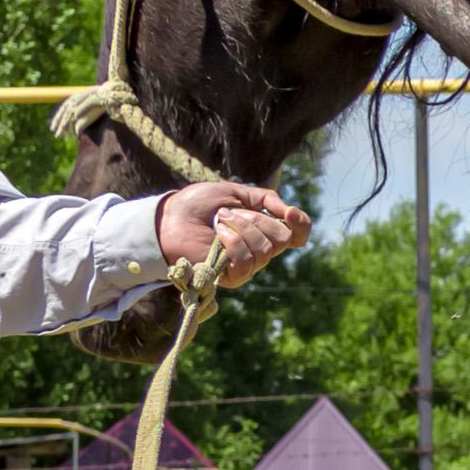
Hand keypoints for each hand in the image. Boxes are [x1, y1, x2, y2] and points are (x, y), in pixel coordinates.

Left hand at [155, 180, 311, 286]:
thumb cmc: (197, 204)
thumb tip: (290, 211)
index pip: (296, 235)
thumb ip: (265, 198)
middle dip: (256, 220)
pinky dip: (233, 243)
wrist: (169, 218)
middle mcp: (259, 250)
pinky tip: (218, 236)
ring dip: (240, 228)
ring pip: (265, 250)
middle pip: (281, 239)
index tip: (290, 213)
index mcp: (263, 230)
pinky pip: (246, 262)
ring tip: (219, 222)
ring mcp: (246, 265)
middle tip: (229, 213)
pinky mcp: (230, 277)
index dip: (300, 225)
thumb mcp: (235, 192)